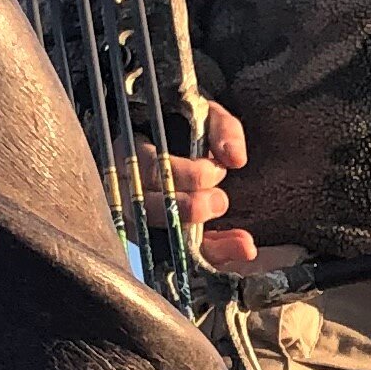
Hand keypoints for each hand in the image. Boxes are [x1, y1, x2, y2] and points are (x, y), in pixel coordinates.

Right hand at [147, 102, 258, 272]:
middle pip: (148, 210)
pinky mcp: (162, 239)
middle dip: (189, 209)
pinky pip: (183, 254)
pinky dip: (214, 252)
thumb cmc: (182, 126)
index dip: (185, 175)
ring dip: (205, 244)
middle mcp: (127, 191)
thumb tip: (235, 159)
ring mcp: (141, 219)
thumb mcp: (203, 115)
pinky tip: (242, 249)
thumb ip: (222, 128)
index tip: (215, 170)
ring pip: (165, 240)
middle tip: (220, 201)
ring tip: (243, 242)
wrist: (175, 139)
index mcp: (130, 153)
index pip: (150, 170)